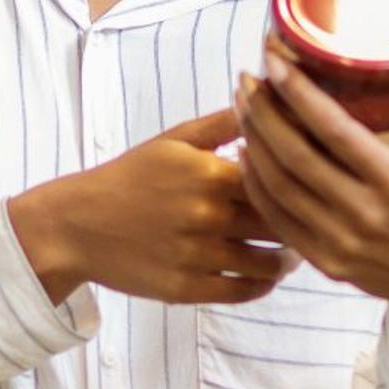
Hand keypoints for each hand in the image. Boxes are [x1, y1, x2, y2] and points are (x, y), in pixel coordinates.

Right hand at [6, 108, 298, 305]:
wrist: (78, 225)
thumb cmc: (130, 177)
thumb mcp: (174, 140)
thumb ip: (223, 123)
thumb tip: (266, 96)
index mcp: (209, 174)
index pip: (278, 182)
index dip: (300, 186)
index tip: (310, 187)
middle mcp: (207, 216)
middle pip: (278, 225)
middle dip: (299, 225)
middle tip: (310, 223)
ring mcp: (197, 256)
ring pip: (266, 264)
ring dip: (286, 261)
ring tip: (291, 253)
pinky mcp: (186, 289)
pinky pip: (242, 292)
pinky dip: (262, 285)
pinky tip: (267, 275)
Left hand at [237, 51, 388, 382]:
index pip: (334, 130)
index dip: (298, 94)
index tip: (274, 62)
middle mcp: (363, 213)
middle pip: (295, 156)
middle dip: (262, 112)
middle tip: (246, 78)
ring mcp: (339, 241)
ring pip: (279, 186)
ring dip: (252, 142)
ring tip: (241, 106)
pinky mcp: (325, 262)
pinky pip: (278, 219)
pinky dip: (256, 184)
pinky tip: (245, 153)